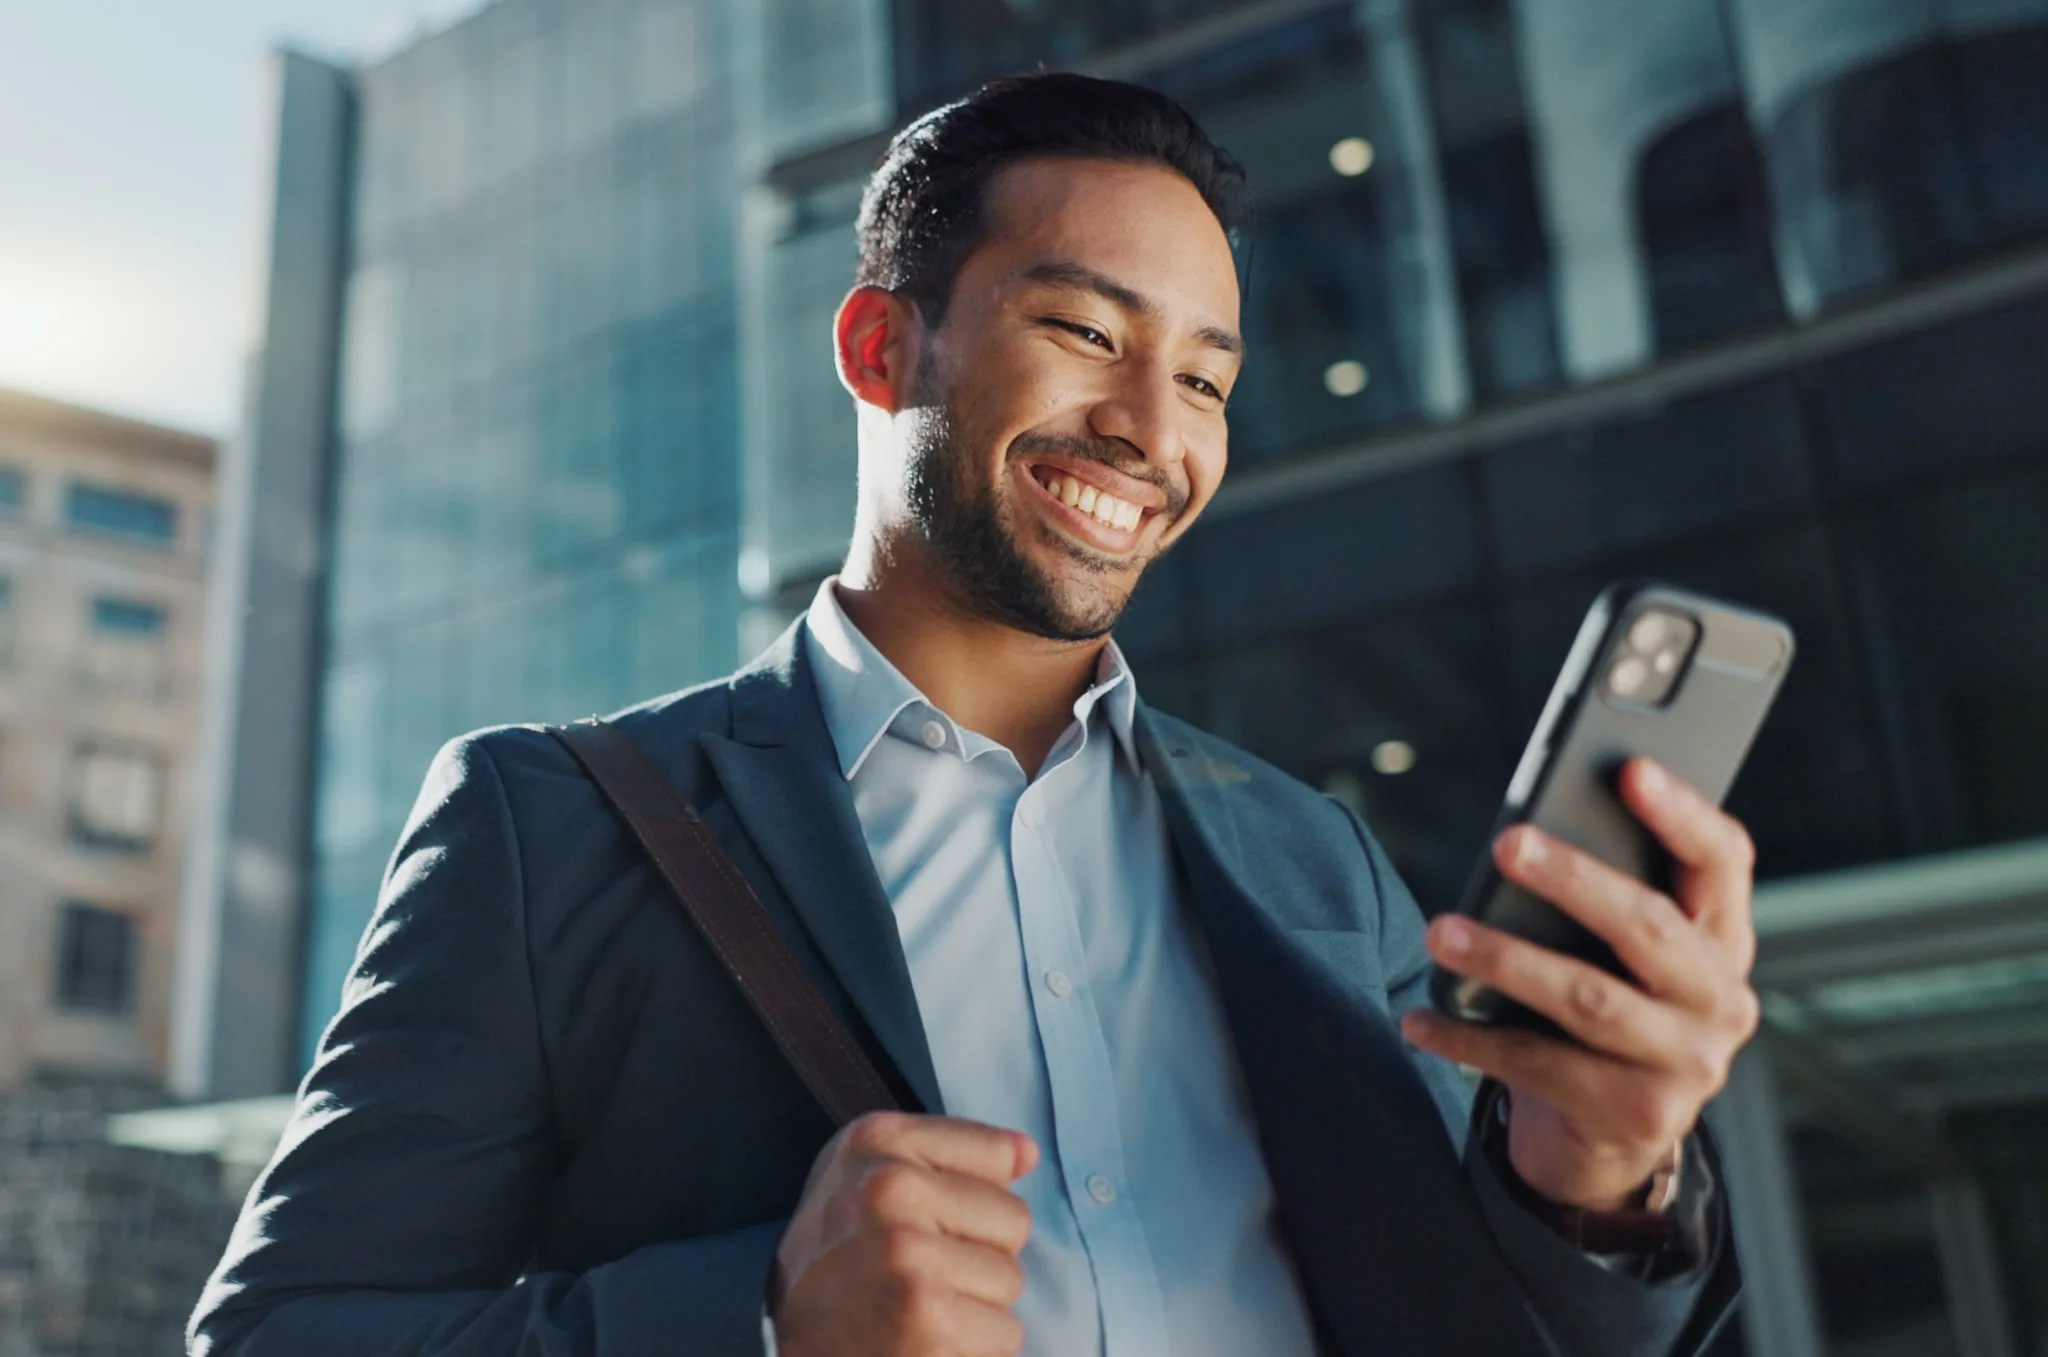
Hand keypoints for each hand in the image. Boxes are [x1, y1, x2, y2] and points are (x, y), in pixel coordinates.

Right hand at [772, 1111, 1038, 1356]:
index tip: (928, 1218)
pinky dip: (972, 1348)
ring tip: (917, 1307)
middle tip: (918, 1273)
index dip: (974, 1196)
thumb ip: (948, 1154)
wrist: (780, 1346)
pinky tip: (922, 1340)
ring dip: (974, 1305)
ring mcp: (910, 1253)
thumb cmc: (832, 1262)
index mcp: (876, 1141)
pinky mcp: (931, 1316)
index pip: (998, 1153)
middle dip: (978, 1254)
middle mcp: (889, 1187)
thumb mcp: (866, 1178)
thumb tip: (1026, 1152)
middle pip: (1013, 1218)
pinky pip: (1005, 1332)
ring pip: (1011, 1280)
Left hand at [1400, 758, 1760, 1211]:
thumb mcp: (1621, 956)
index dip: (1682, 814)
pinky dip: (1469, 1038)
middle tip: (1505, 843)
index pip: (1722, 862)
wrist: (1612, 1141)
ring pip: (1588, 998)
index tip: (1632, 770)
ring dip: (1505, 959)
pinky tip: (1420, 1018)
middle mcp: (1720, 1000)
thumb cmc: (1605, 1008)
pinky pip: (1538, 1064)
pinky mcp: (1636, 1115)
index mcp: (1722, 939)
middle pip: (1649, 925)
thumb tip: (1523, 841)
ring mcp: (1687, 1064)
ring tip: (1438, 933)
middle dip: (1574, 879)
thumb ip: (1602, 901)